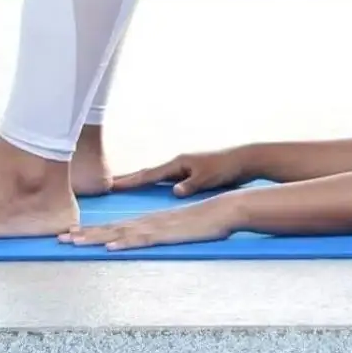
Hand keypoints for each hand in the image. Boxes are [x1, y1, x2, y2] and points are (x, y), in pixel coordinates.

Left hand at [59, 197, 234, 250]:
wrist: (225, 209)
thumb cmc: (205, 220)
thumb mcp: (179, 227)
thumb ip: (164, 232)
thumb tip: (149, 238)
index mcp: (149, 221)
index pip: (115, 225)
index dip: (92, 230)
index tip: (72, 232)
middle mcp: (148, 222)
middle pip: (111, 228)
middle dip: (84, 233)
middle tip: (59, 237)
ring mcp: (157, 227)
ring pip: (120, 232)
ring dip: (96, 237)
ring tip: (74, 241)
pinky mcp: (167, 234)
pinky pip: (142, 239)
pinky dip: (125, 242)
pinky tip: (111, 246)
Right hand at [110, 148, 246, 197]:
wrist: (243, 160)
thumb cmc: (226, 168)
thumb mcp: (207, 178)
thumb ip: (190, 185)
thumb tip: (174, 192)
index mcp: (179, 164)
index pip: (149, 175)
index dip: (130, 181)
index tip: (111, 185)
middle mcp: (178, 164)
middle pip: (147, 173)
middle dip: (128, 178)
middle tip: (107, 183)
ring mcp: (183, 168)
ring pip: (155, 175)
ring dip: (139, 179)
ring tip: (122, 183)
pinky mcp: (190, 173)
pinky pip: (165, 179)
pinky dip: (153, 182)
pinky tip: (151, 186)